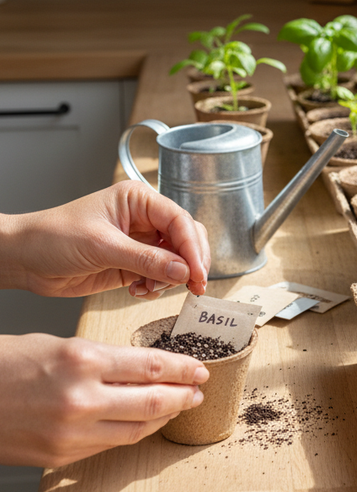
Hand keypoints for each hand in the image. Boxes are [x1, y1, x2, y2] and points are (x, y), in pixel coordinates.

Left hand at [0, 181, 209, 298]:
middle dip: (190, 263)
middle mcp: (144, 219)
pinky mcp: (133, 264)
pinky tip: (139, 291)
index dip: (192, 247)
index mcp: (138, 200)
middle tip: (193, 286)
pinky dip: (157, 287)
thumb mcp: (102, 246)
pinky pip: (160, 275)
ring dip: (170, 278)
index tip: (197, 272)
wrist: (24, 259)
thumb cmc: (52, 237)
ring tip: (149, 288)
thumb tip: (183, 271)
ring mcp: (140, 242)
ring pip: (177, 259)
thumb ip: (146, 259)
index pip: (179, 220)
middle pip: (186, 238)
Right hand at [0, 333, 208, 466]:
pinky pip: (112, 444)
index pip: (151, 366)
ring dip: (165, 417)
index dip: (183, 368)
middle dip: (183, 395)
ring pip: (137, 428)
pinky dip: (135, 432)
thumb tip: (143, 369)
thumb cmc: (9, 363)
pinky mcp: (62, 455)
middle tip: (199, 389)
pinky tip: (146, 422)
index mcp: (83, 360)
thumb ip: (104, 359)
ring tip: (180, 405)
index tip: (199, 368)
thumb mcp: (62, 345)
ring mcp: (72, 432)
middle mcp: (82, 398)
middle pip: (152, 400)